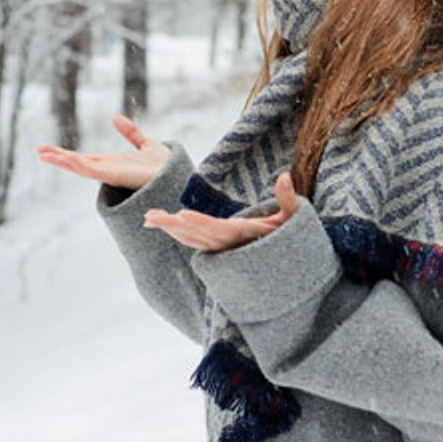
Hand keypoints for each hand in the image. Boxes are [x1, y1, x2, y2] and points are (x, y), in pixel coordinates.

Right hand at [36, 113, 170, 189]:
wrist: (179, 178)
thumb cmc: (166, 168)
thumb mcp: (145, 144)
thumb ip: (131, 133)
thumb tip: (115, 117)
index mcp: (112, 163)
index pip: (84, 158)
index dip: (66, 154)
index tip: (47, 149)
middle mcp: (109, 170)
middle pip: (78, 163)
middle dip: (59, 158)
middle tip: (39, 151)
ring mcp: (112, 174)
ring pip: (82, 167)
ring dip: (63, 161)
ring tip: (44, 154)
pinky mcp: (118, 177)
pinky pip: (95, 171)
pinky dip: (80, 165)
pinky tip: (68, 159)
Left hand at [144, 171, 300, 251]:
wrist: (287, 265)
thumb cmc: (290, 237)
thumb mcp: (294, 218)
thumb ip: (289, 199)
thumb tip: (284, 177)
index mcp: (242, 234)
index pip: (218, 229)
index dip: (200, 223)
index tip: (182, 216)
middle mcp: (228, 244)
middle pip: (196, 235)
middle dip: (173, 226)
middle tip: (150, 217)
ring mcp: (220, 248)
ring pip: (190, 240)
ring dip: (169, 229)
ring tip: (148, 218)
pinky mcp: (216, 248)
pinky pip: (193, 242)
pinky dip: (176, 234)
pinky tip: (161, 224)